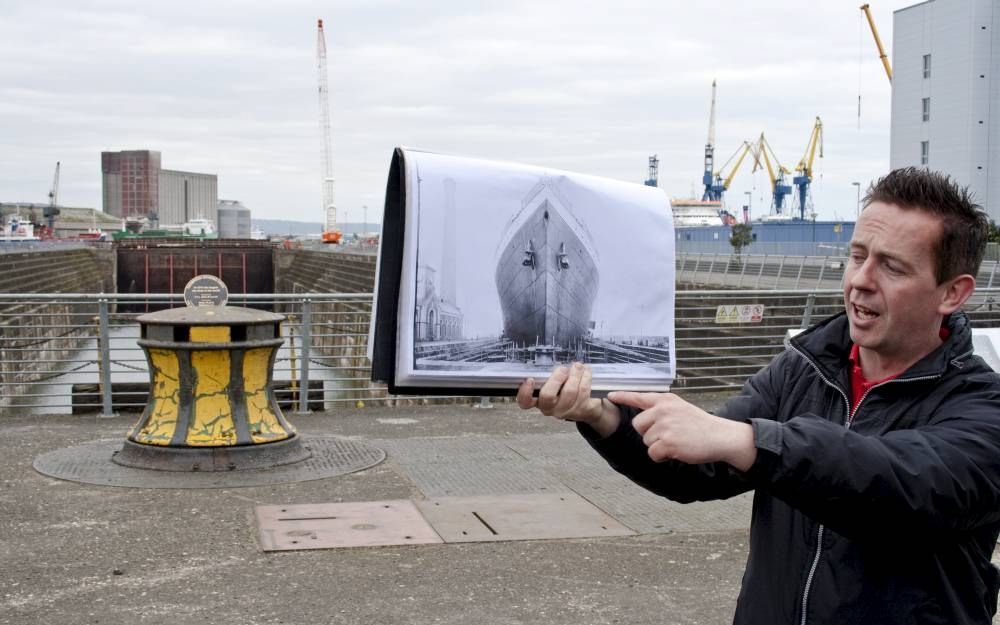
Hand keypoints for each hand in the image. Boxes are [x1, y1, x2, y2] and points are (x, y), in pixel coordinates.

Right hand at [517, 363, 619, 436]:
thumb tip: (550, 359)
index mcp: (540, 401)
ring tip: (578, 366)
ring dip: (575, 374)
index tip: (530, 379)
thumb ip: (549, 376)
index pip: (525, 402)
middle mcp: (551, 408)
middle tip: (563, 369)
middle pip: (548, 396)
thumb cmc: (565, 391)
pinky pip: (583, 391)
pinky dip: (586, 377)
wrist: (587, 408)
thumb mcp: (554, 385)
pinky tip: (586, 371)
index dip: (525, 392)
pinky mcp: (582, 410)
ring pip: (569, 391)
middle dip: (556, 378)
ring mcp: (567, 411)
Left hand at [609, 391, 755, 470]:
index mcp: (666, 400)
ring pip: (646, 441)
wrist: (719, 436)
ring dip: (658, 446)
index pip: (639, 396)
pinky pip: (653, 453)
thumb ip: (661, 409)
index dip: (623, 396)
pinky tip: (675, 451)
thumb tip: (643, 417)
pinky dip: (661, 456)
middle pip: (638, 425)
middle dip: (649, 433)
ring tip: (676, 442)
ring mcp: (665, 426)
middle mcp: (663, 410)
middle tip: (668, 435)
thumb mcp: (680, 408)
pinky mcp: (668, 442)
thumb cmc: (699, 425)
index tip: (610, 395)